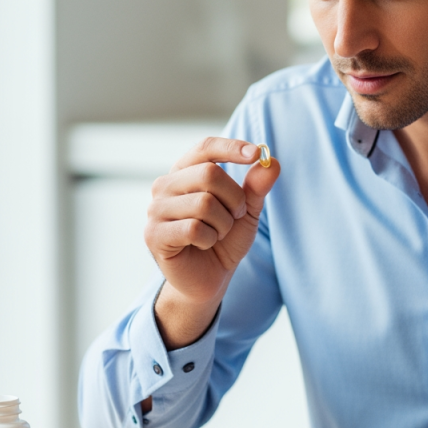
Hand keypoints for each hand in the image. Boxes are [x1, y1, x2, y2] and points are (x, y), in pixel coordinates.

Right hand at [145, 137, 279, 347]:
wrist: (209, 279)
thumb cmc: (223, 240)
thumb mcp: (246, 212)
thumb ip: (256, 187)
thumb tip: (273, 163)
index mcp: (185, 172)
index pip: (205, 148)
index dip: (230, 147)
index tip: (256, 153)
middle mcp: (165, 185)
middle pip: (209, 173)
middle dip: (234, 198)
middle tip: (235, 216)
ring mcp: (156, 210)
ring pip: (204, 203)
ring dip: (223, 223)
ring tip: (217, 233)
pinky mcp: (154, 235)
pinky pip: (194, 228)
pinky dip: (210, 239)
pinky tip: (204, 244)